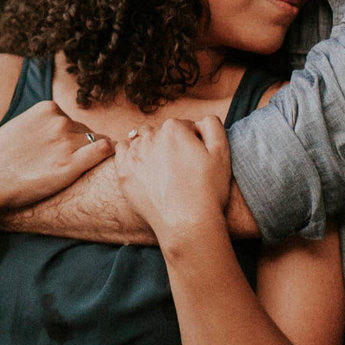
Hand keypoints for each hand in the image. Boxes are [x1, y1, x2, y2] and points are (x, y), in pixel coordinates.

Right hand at [0, 101, 111, 213]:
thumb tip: (57, 126)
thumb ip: (40, 124)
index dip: (68, 138)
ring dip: (91, 155)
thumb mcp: (19, 127)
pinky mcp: (71, 166)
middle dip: (79, 147)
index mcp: (46, 108)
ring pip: (97, 141)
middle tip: (63, 166)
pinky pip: (104, 150)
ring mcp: (66, 143)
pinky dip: (108, 154)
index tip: (59, 153)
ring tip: (75, 171)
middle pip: (85, 132)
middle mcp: (59, 121)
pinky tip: (106, 162)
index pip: (71, 121)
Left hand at [113, 117, 232, 252]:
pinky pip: (121, 151)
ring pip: (140, 140)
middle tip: (179, 167)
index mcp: (174, 128)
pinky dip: (129, 154)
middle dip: (169, 144)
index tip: (195, 159)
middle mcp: (151, 136)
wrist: (188, 224)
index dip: (191, 142)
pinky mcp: (123, 172)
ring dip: (150, 148)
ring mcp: (134, 154)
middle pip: (160, 132)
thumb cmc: (208, 190)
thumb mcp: (222, 152)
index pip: (183, 126)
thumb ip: (212, 125)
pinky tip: (141, 166)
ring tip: (161, 169)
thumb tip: (199, 121)